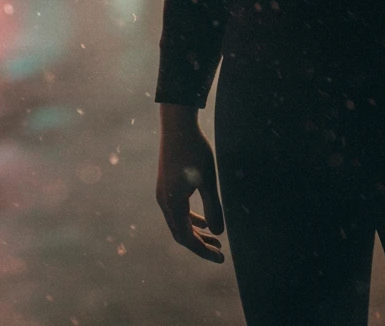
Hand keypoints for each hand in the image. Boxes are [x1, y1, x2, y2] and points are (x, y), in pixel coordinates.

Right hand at [156, 107, 225, 262]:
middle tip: (220, 254)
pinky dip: (191, 219)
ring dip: (197, 233)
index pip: (187, 238)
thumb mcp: (208, 179)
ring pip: (180, 223)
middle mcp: (164, 202)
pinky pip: (178, 211)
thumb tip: (218, 232)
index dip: (203, 251)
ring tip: (216, 240)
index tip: (220, 258)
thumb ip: (213, 206)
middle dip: (201, 245)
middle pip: (181, 234)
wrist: (177, 126)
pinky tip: (204, 222)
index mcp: (172, 204)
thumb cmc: (194, 150)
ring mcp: (164, 194)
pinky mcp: (167, 186)